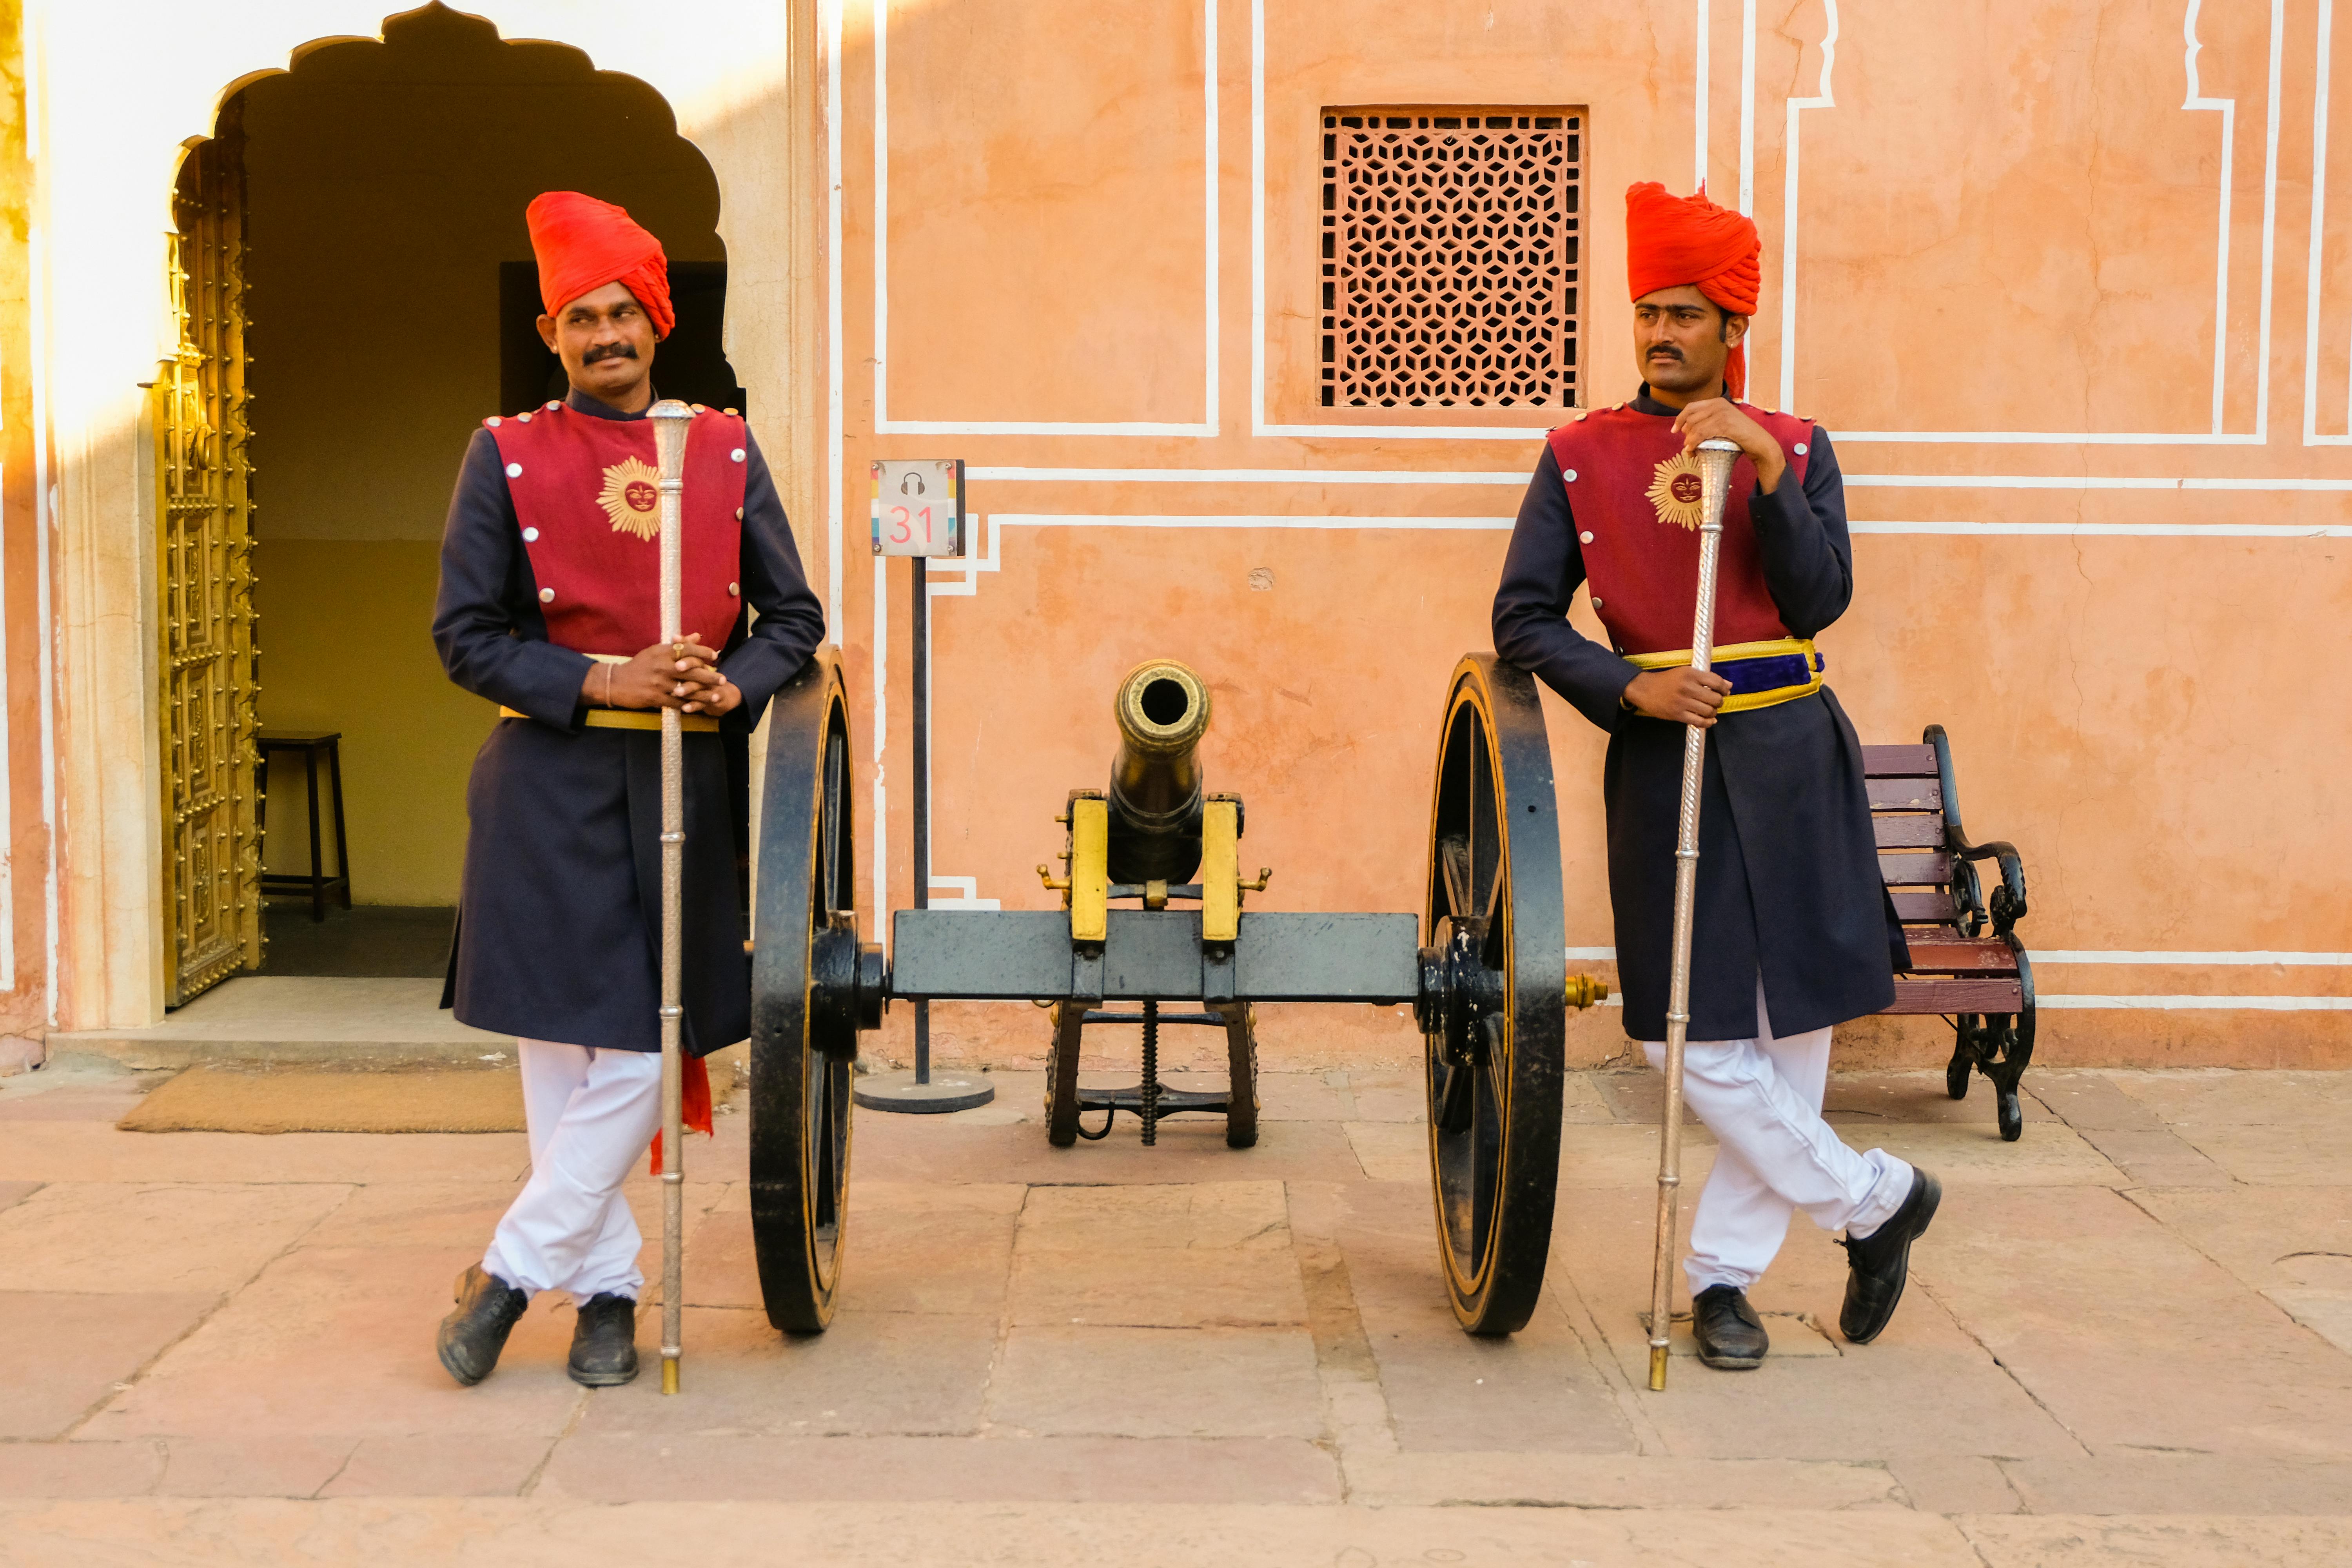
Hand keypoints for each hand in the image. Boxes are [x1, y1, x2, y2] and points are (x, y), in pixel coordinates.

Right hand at [590, 637, 726, 710]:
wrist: (616, 682)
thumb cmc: (639, 666)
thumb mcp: (656, 651)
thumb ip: (678, 645)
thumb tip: (697, 635)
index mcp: (662, 652)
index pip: (686, 649)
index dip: (702, 651)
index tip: (714, 656)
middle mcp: (662, 666)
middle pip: (691, 670)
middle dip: (709, 676)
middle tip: (723, 680)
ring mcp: (659, 683)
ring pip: (687, 689)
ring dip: (703, 694)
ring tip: (716, 696)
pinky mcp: (655, 697)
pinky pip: (677, 703)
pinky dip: (689, 705)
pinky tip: (699, 707)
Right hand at [1624, 667, 1731, 727]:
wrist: (1645, 689)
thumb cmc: (1667, 680)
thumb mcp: (1686, 673)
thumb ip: (1707, 678)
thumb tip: (1729, 685)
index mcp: (1690, 674)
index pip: (1717, 682)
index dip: (1724, 688)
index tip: (1724, 691)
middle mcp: (1687, 687)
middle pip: (1715, 698)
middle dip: (1719, 702)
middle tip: (1715, 702)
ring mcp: (1682, 702)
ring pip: (1709, 711)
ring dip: (1713, 712)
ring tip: (1709, 710)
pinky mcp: (1677, 714)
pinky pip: (1699, 722)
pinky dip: (1708, 723)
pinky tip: (1708, 720)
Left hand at [1670, 398, 1785, 493]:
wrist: (1759, 442)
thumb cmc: (1739, 436)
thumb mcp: (1722, 424)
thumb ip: (1708, 422)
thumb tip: (1686, 432)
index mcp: (1716, 402)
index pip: (1691, 407)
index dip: (1680, 418)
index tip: (1674, 430)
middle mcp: (1718, 404)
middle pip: (1690, 418)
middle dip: (1685, 433)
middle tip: (1687, 446)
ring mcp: (1722, 413)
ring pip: (1694, 427)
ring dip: (1688, 441)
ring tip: (1690, 451)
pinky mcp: (1725, 424)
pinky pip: (1701, 433)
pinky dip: (1694, 442)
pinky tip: (1693, 450)